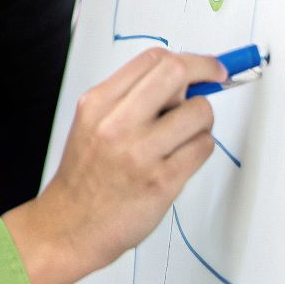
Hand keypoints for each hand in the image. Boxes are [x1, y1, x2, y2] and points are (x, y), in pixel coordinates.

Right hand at [2, 48, 224, 283]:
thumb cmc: (87, 175)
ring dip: (202, 121)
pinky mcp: (161, 181)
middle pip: (177, 73)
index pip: (153, 59)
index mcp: (98, 102)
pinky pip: (203, 147)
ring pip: (199, 112)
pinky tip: (181, 158)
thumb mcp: (93, 122)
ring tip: (184, 135)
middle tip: (214, 82)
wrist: (70, 224)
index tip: (206, 68)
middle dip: (206, 73)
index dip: (189, 59)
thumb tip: (184, 79)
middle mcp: (116, 123)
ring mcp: (139, 152)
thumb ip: (131, 98)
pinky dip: (200, 148)